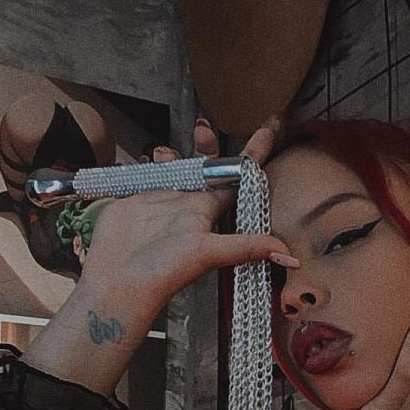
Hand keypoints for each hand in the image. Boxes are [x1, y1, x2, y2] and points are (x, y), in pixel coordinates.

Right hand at [82, 117, 296, 311]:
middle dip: (207, 144)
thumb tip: (291, 259)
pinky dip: (152, 162)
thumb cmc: (163, 272)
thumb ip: (247, 246)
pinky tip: (151, 157)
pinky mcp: (138, 198)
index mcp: (208, 212)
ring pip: (178, 166)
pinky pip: (150, 173)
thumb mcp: (209, 253)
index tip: (269, 128)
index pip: (239, 179)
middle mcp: (189, 204)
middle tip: (203, 128)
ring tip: (166, 150)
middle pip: (207, 165)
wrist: (118, 281)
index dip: (254, 154)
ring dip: (177, 151)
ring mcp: (163, 200)